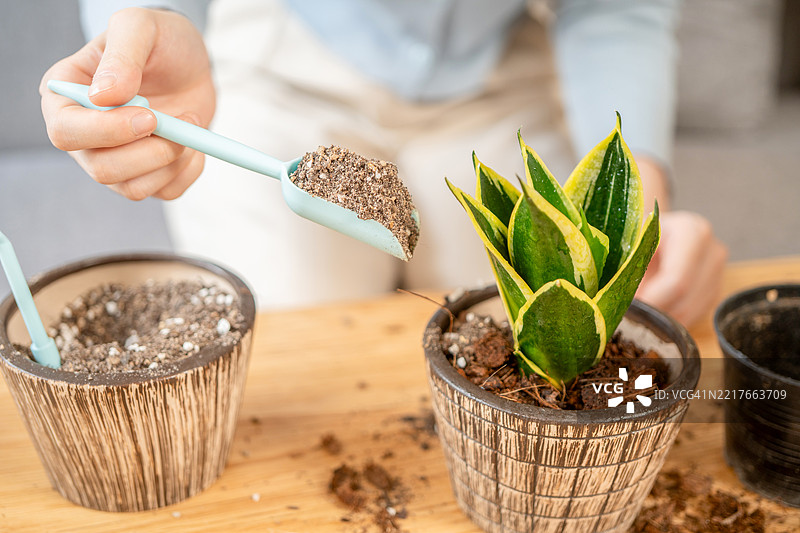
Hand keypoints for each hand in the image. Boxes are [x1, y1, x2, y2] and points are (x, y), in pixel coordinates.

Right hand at [39, 7, 215, 199]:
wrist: (190, 62)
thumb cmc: (158, 40)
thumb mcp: (140, 27)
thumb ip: (121, 56)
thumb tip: (104, 97)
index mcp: (64, 98)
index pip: (66, 133)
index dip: (108, 131)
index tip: (150, 115)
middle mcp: (83, 135)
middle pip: (102, 170)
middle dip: (150, 151)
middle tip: (183, 119)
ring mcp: (113, 160)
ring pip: (134, 188)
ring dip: (172, 160)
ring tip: (189, 121)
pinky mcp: (147, 174)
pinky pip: (166, 191)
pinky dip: (188, 170)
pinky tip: (193, 141)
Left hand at [633, 155, 727, 326]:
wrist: (656, 232)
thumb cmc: (637, 235)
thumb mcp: (628, 242)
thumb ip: (627, 264)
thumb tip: (618, 298)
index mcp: (692, 231)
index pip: (676, 280)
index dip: (651, 300)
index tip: (629, 309)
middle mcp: (712, 252)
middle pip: (684, 300)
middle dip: (653, 311)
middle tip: (628, 314)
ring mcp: (717, 273)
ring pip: (689, 312)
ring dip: (660, 319)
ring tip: (637, 310)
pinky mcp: (714, 292)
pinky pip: (691, 317)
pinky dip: (668, 320)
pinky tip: (651, 312)